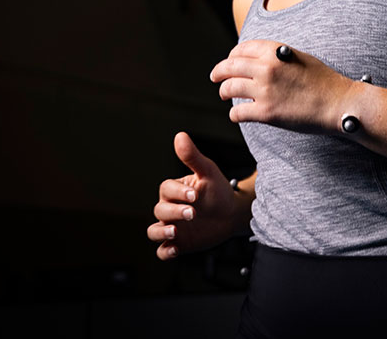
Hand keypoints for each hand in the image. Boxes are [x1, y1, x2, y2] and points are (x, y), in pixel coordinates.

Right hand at [147, 132, 242, 260]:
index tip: (195, 195)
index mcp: (174, 191)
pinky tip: (175, 249)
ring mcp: (172, 226)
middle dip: (174, 212)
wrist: (232, 214)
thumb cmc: (218, 190)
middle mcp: (169, 208)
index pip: (166, 190)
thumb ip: (192, 157)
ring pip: (154, 231)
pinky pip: (163, 251)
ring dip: (161, 232)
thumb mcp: (208, 172)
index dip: (178, 193)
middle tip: (193, 213)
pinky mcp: (179, 243)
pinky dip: (165, 251)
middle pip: (160, 210)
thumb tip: (180, 135)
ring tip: (176, 232)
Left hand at [210, 39, 350, 128]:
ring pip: (229, 88)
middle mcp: (266, 67)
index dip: (232, 55)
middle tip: (216, 77)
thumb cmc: (324, 81)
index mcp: (275, 51)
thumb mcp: (300, 57)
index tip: (230, 61)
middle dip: (219, 72)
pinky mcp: (266, 112)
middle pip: (230, 66)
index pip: (242, 48)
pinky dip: (234, 114)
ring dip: (224, 92)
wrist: (339, 102)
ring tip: (224, 95)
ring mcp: (264, 90)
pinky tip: (237, 115)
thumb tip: (259, 61)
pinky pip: (238, 112)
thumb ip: (278, 56)